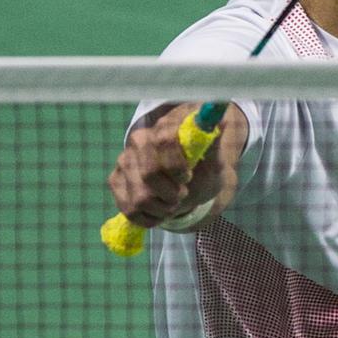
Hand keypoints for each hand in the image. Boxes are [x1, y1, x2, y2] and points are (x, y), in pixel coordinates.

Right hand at [107, 103, 243, 229]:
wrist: (190, 182)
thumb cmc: (204, 168)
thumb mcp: (215, 160)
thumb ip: (215, 144)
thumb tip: (223, 120)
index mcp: (166, 126)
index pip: (164, 141)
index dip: (176, 165)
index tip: (188, 178)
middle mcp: (140, 139)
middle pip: (149, 174)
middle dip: (171, 193)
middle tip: (182, 194)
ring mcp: (124, 160)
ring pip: (139, 198)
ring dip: (163, 209)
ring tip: (173, 202)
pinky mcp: (115, 180)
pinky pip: (129, 209)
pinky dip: (149, 217)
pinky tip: (160, 210)